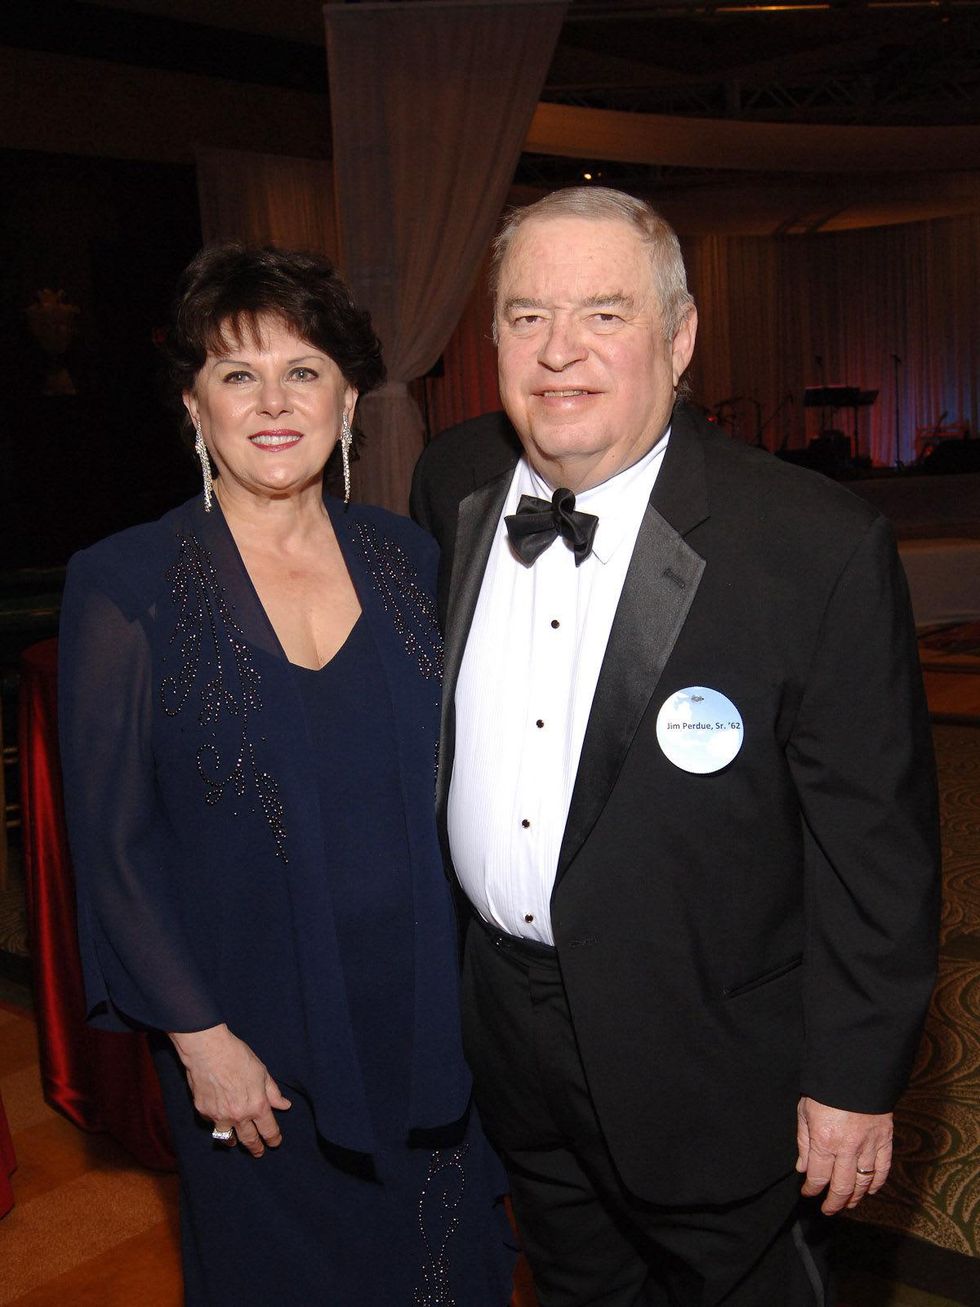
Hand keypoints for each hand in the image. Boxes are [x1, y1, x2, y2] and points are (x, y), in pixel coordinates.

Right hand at [169, 1024, 290, 1157]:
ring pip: (227, 1138)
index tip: (275, 1143)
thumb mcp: (262, 1072)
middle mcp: (239, 1116)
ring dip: (233, 1141)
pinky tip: (218, 1120)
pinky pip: (212, 1123)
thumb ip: (273, 1092)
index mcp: (257, 1106)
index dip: (273, 1139)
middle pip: (249, 1140)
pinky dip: (217, 1123)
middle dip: (255, 1148)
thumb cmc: (237, 1057)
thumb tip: (285, 1105)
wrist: (208, 1051)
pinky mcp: (203, 1112)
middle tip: (259, 1153)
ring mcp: (219, 1116)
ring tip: (236, 1142)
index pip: (268, 1130)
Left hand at [796, 1097, 891, 1213]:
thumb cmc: (826, 1089)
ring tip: (847, 1204)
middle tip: (828, 1209)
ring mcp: (869, 1146)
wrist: (855, 1071)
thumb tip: (803, 1168)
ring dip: (855, 1198)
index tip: (808, 1193)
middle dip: (833, 1203)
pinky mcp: (885, 1141)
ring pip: (863, 1183)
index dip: (812, 1189)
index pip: (818, 1177)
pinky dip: (877, 1184)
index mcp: (824, 1140)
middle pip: (842, 1187)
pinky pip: (883, 1170)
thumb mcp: (805, 1111)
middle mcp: (847, 1148)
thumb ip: (804, 1142)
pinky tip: (870, 1190)